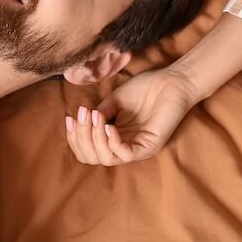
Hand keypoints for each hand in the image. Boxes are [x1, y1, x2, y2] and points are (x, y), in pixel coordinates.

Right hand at [65, 67, 200, 165]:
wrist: (171, 82)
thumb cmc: (145, 88)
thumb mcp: (114, 100)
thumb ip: (99, 113)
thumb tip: (80, 122)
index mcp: (113, 137)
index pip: (87, 151)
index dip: (74, 138)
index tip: (70, 117)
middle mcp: (123, 145)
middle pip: (92, 158)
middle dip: (81, 137)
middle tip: (82, 115)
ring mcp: (136, 147)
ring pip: (106, 159)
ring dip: (94, 138)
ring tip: (95, 117)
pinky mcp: (148, 146)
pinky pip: (125, 154)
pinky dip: (112, 142)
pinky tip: (110, 125)